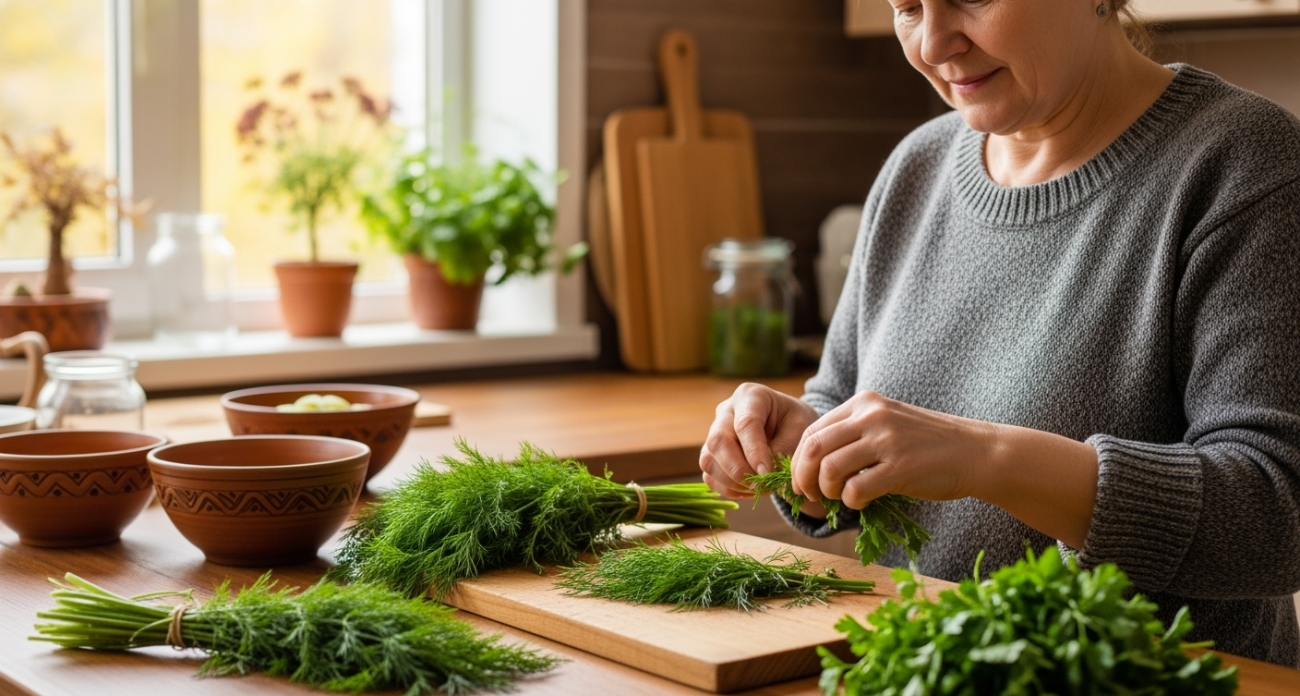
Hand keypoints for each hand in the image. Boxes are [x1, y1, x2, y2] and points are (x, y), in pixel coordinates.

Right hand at [699, 383, 817, 498]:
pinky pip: (710, 476)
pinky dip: (729, 489)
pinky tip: (750, 489)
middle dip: (738, 469)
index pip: (745, 424)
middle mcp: (726, 412)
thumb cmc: (795, 423)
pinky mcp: (712, 454)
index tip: (768, 472)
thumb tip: (762, 473)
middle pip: (718, 441)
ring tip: (760, 488)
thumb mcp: (801, 428)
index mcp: (750, 396)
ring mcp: (715, 433)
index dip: (754, 451)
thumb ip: (783, 448)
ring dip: (732, 482)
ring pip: (708, 461)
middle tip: (761, 484)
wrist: (789, 427)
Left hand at [790, 391, 996, 507]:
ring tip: (839, 498)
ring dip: (826, 491)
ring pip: (829, 468)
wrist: (977, 452)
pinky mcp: (901, 467)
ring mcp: (887, 440)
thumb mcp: (888, 423)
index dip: (798, 461)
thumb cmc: (929, 444)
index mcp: (865, 403)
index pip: (812, 430)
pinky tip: (862, 503)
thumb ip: (854, 433)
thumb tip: (811, 464)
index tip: (801, 482)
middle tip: (809, 496)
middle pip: (813, 447)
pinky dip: (851, 502)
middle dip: (802, 477)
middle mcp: (872, 416)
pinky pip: (856, 489)